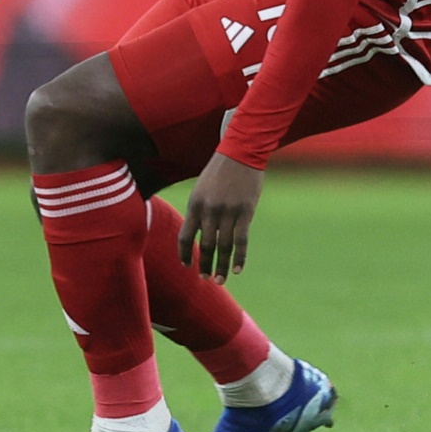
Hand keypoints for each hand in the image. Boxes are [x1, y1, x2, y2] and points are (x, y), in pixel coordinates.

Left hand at [179, 153, 264, 283]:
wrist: (241, 151)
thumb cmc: (221, 170)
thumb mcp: (202, 188)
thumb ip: (200, 210)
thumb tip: (201, 233)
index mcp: (195, 204)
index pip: (185, 236)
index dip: (185, 253)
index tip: (187, 265)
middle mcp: (209, 210)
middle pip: (205, 245)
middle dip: (205, 264)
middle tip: (206, 279)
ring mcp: (228, 211)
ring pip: (223, 246)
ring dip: (221, 266)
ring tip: (220, 280)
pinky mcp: (245, 211)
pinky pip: (241, 239)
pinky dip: (239, 257)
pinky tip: (237, 269)